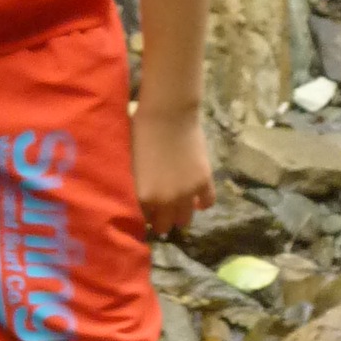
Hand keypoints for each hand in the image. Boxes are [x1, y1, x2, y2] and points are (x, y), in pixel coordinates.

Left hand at [131, 105, 213, 236]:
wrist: (167, 115)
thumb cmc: (141, 134)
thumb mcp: (133, 166)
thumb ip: (139, 187)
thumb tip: (144, 199)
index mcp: (144, 197)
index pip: (145, 219)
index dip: (146, 215)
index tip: (148, 212)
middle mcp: (165, 201)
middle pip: (165, 225)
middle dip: (163, 220)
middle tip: (162, 211)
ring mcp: (187, 194)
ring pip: (186, 219)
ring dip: (181, 215)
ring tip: (178, 206)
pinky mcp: (204, 182)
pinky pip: (207, 202)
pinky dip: (202, 203)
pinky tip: (197, 198)